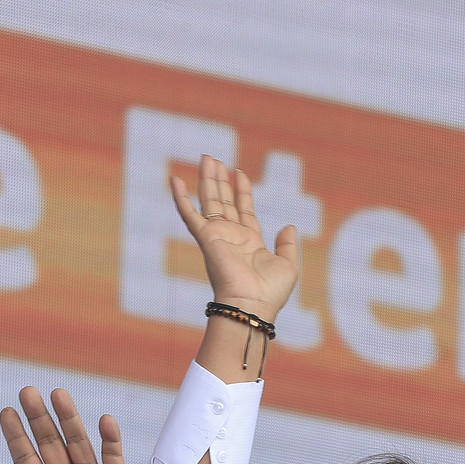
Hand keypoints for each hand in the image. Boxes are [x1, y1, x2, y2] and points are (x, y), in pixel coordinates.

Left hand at [0, 387, 153, 463]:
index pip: (25, 460)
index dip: (15, 436)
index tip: (6, 412)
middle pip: (48, 443)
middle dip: (38, 418)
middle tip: (27, 392)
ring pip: (77, 442)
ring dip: (69, 419)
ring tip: (58, 394)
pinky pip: (112, 455)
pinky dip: (109, 438)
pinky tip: (104, 421)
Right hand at [171, 154, 300, 321]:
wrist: (252, 305)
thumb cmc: (271, 292)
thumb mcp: (288, 265)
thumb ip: (288, 245)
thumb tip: (289, 226)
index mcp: (250, 242)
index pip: (244, 210)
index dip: (242, 191)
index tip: (239, 173)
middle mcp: (232, 237)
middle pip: (224, 202)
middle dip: (220, 180)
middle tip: (215, 159)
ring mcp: (217, 236)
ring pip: (209, 201)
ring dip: (207, 179)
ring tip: (206, 157)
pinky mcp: (206, 238)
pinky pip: (189, 214)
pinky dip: (180, 197)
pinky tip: (175, 179)